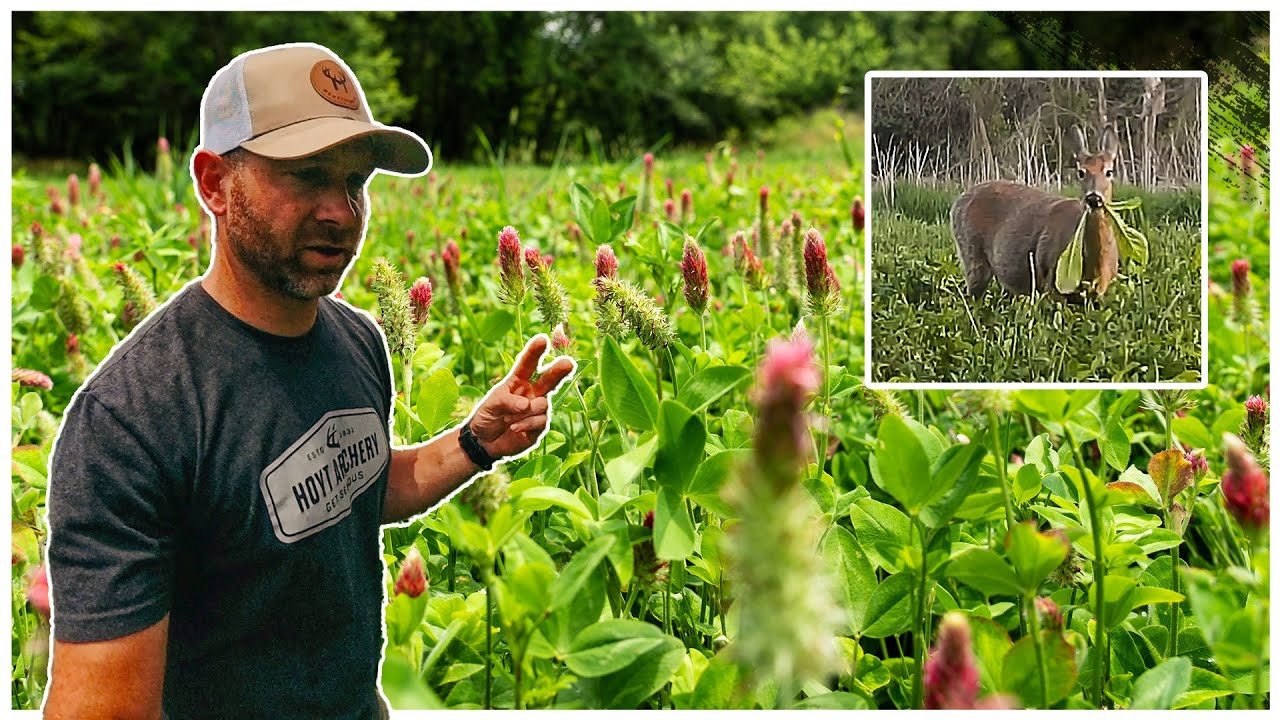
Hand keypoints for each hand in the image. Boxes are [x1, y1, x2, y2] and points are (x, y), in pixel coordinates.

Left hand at [467, 334, 574, 460]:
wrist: (484, 443)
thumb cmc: (486, 417)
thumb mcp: (490, 405)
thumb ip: (507, 401)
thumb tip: (527, 405)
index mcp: (518, 382)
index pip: (528, 364)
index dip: (535, 352)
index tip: (542, 340)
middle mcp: (531, 393)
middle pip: (549, 379)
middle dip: (559, 370)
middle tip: (568, 363)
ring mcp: (537, 410)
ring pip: (543, 404)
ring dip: (525, 412)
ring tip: (508, 420)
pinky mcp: (539, 426)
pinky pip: (541, 421)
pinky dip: (526, 424)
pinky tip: (513, 428)